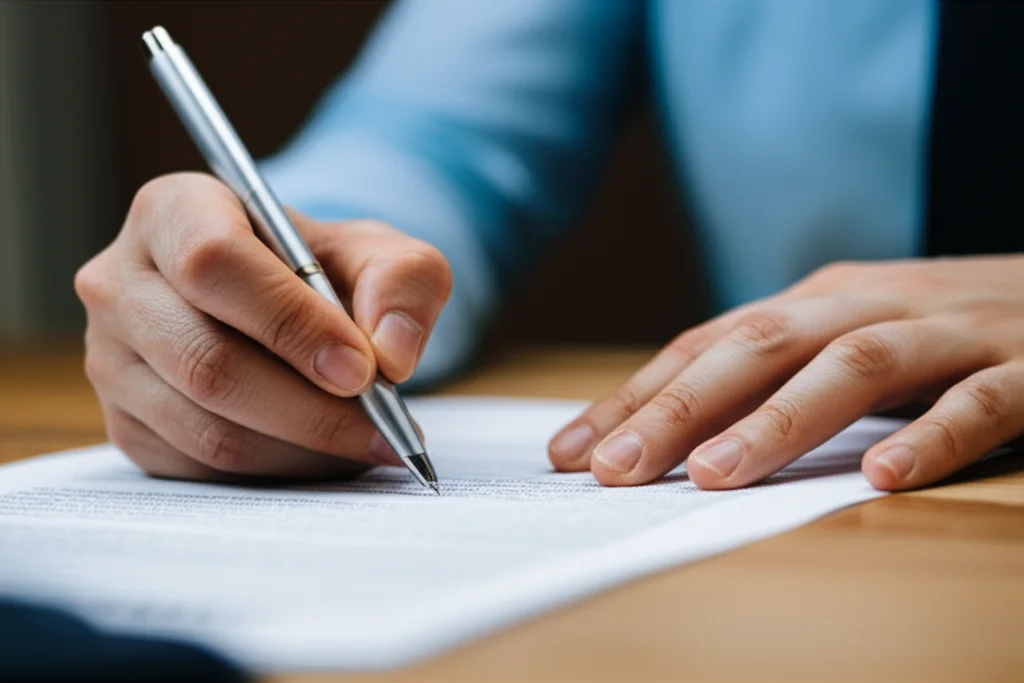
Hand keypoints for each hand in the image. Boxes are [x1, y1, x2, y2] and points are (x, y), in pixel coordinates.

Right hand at [76, 173, 451, 480]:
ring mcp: (111, 360)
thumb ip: (403, 283)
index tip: (360, 368)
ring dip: (302, 447)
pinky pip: (203, 467)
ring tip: (368, 442)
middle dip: (309, 408)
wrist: (286, 305)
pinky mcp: (127, 424)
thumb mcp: (379, 253)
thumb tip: (392, 354)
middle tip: (382, 425)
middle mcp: (121, 283)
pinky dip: (280, 469)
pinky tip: (325, 452)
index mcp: (173, 212)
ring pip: (206, 427)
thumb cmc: (324, 270)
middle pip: (206, 362)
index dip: (291, 323)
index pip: (214, 264)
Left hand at [549, 256, 1023, 490]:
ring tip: (716, 474)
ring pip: (852, 367)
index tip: (571, 452)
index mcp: (815, 302)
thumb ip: (771, 374)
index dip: (636, 397)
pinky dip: (931, 435)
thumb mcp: (842, 338)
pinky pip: (978, 401)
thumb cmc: (937, 329)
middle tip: (617, 471)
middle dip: (681, 409)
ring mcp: (946, 332)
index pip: (706, 346)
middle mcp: (867, 305)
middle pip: (759, 347)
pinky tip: (881, 476)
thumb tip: (670, 430)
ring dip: (779, 420)